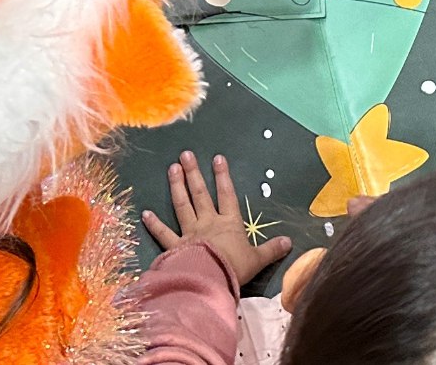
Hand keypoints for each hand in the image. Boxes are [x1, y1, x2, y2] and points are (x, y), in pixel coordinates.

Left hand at [143, 151, 291, 287]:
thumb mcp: (258, 259)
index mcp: (229, 224)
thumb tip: (290, 241)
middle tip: (185, 155)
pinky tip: (145, 213)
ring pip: (182, 206)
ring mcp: (190, 233)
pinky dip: (154, 224)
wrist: (212, 280)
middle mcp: (208, 223)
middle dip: (193, 174)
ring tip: (171, 169)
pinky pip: (163, 234)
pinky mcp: (175, 247)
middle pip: (200, 195)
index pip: (227, 195)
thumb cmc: (235, 268)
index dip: (223, 177)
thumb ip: (271, 249)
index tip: (217, 158)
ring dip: (177, 187)